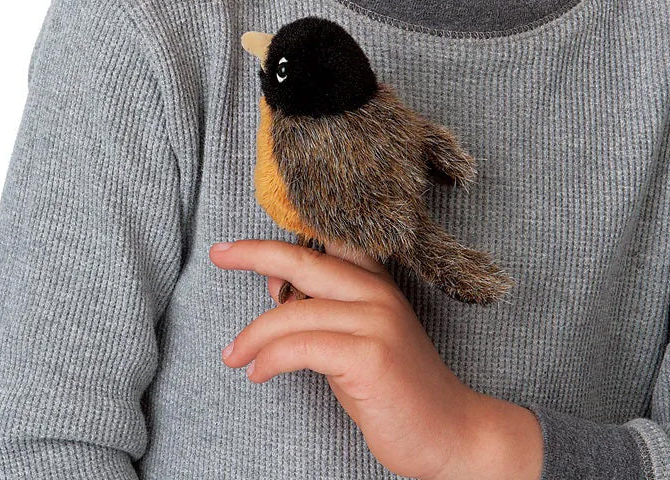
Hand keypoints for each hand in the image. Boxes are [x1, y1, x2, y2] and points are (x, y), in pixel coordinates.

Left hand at [209, 237, 490, 479]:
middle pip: (306, 261)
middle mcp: (378, 293)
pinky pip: (302, 347)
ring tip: (233, 355)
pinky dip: (271, 358)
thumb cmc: (396, 390)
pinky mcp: (370, 356)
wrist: (450, 432)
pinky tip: (258, 372)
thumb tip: (275, 287)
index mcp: (377, 283)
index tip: (240, 243)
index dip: (283, 238)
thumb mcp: (355, 341)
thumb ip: (322, 312)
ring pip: (295, 312)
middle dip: (256, 254)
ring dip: (253, 334)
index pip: (327, 243)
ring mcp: (376, 321)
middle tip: (219, 255)